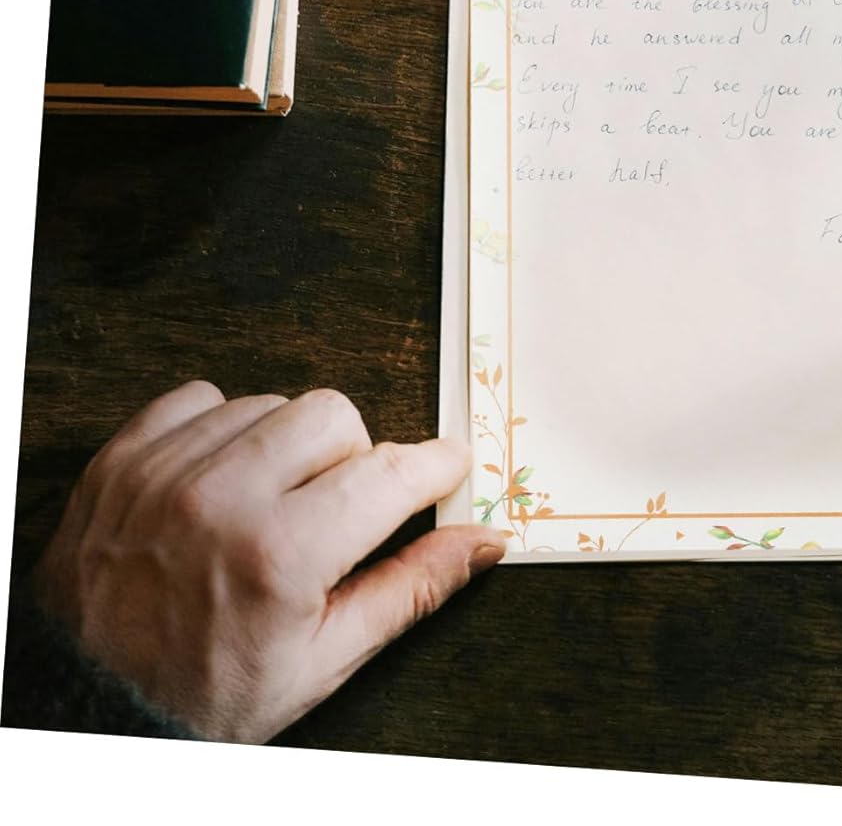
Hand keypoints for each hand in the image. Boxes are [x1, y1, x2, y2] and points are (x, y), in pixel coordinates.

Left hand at [34, 381, 505, 741]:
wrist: (85, 715)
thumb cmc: (205, 697)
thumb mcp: (324, 661)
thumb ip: (411, 589)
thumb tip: (484, 541)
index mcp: (280, 556)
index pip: (391, 472)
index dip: (434, 466)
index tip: (446, 466)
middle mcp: (221, 500)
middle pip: (334, 414)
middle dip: (353, 458)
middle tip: (334, 510)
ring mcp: (164, 473)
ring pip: (271, 402)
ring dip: (286, 446)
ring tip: (269, 503)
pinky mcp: (121, 460)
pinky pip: (200, 397)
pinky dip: (222, 430)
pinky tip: (221, 482)